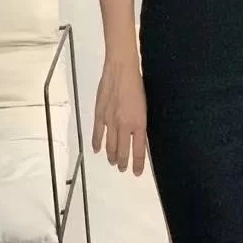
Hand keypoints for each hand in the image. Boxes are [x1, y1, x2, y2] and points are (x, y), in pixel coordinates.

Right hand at [92, 53, 146, 175]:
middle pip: (122, 151)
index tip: (136, 172)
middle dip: (123, 162)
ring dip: (111, 156)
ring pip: (110, 145)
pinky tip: (97, 149)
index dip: (137, 164)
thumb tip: (138, 135)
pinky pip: (97, 133)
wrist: (121, 70)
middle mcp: (124, 126)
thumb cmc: (138, 85)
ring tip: (113, 162)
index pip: (138, 150)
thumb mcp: (145, 106)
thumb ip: (140, 123)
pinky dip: (97, 143)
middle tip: (123, 168)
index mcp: (138, 124)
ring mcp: (110, 121)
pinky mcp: (100, 114)